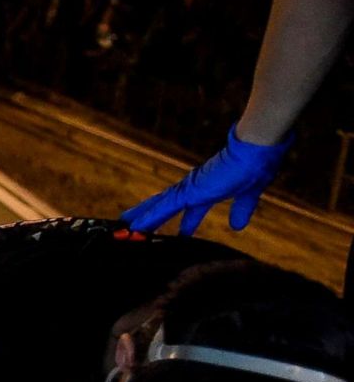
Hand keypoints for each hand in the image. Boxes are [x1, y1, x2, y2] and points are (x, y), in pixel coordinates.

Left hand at [122, 124, 291, 234]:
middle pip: (168, 205)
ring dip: (143, 217)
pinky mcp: (189, 191)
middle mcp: (196, 187)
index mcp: (210, 188)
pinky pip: (164, 207)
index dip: (188, 220)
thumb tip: (237, 226)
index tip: (183, 232)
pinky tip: (135, 226)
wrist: (257, 149)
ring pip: (159, 206)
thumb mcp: (248, 195)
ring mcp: (190, 188)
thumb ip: (241, 209)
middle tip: (137, 228)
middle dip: (154, 217)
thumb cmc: (257, 164)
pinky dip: (148, 217)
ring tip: (125, 226)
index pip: (193, 206)